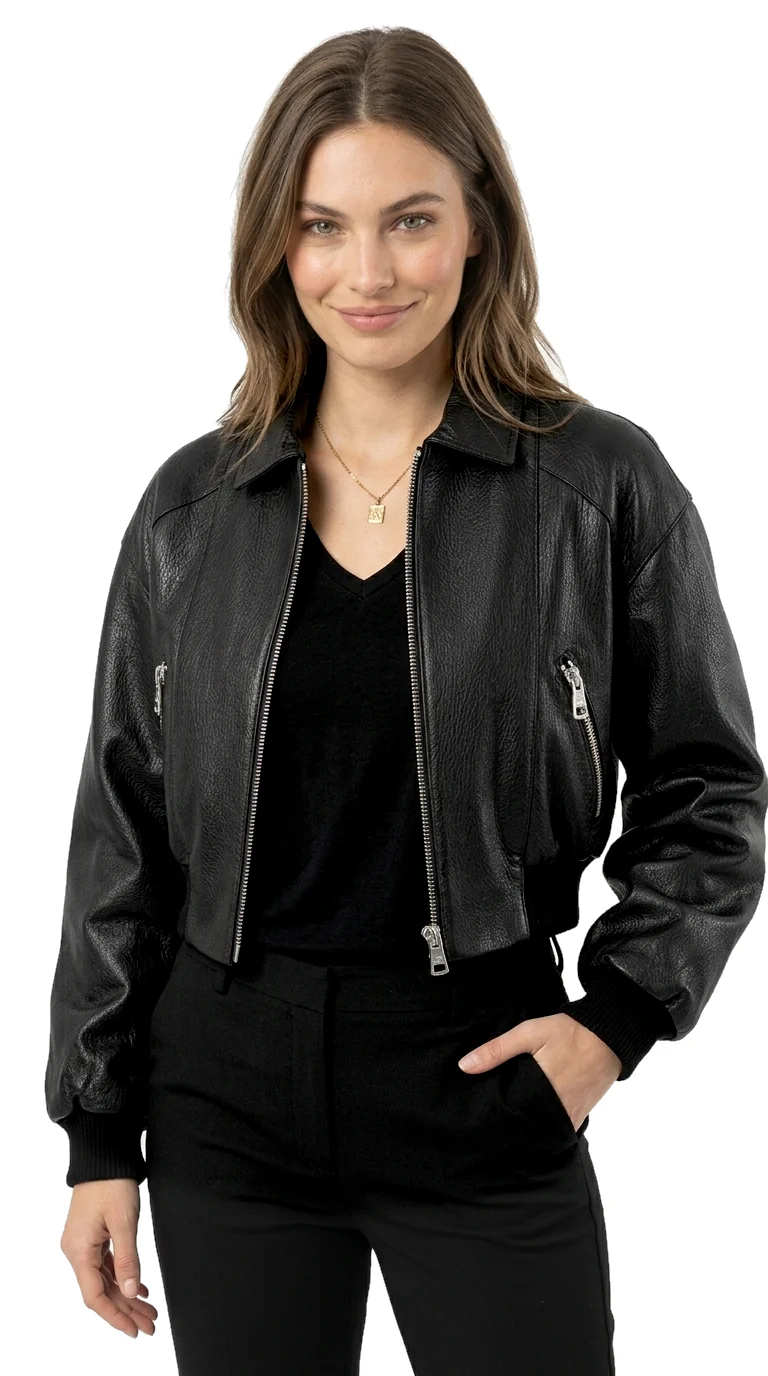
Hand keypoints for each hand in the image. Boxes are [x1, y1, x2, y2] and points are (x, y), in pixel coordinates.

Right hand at [60, 1178, 157, 1338]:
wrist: (104, 1155)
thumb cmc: (111, 1183)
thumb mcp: (123, 1222)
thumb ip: (127, 1259)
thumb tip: (130, 1292)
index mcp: (79, 1250)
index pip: (95, 1295)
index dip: (115, 1316)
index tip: (134, 1329)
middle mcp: (76, 1251)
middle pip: (101, 1290)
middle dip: (126, 1309)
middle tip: (150, 1324)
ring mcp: (83, 1244)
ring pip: (105, 1279)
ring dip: (127, 1295)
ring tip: (149, 1311)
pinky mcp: (92, 1236)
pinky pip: (106, 1265)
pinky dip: (122, 1277)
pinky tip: (140, 1288)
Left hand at [457, 1012, 621, 1130]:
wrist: (609, 1035)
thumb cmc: (569, 1033)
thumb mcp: (529, 1033)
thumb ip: (497, 1050)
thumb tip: (465, 1066)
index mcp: (540, 1093)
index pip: (510, 1118)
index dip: (494, 1121)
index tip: (479, 1121)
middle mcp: (557, 1110)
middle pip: (525, 1128)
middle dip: (508, 1127)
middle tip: (488, 1124)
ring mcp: (570, 1115)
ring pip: (541, 1131)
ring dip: (527, 1128)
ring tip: (507, 1124)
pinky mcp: (580, 1114)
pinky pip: (558, 1128)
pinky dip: (545, 1125)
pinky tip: (531, 1119)